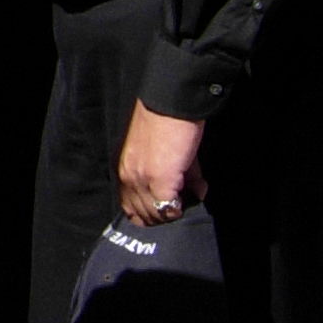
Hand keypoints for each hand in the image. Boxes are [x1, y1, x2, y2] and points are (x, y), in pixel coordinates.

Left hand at [116, 102, 204, 224]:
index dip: (149, 214)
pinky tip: (192, 195)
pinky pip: (169, 207)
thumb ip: (178, 176)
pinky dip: (181, 208)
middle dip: (161, 217)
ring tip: (185, 202)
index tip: (166, 210)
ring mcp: (142, 180)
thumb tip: (197, 193)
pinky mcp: (160, 180)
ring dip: (171, 213)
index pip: (130, 206)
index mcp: (125, 169)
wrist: (170, 106)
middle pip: (141, 214)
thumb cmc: (166, 124)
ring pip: (154, 215)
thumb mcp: (163, 153)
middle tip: (178, 208)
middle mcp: (128, 177)